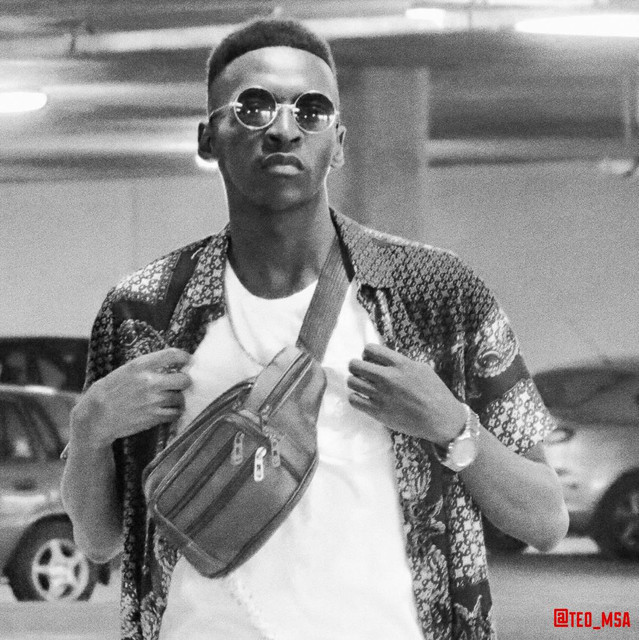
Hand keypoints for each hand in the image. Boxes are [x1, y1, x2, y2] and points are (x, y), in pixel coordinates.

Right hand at [71, 348, 191, 449]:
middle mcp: (148, 382)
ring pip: (180, 398)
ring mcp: (152, 401)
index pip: (172, 355)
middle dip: (185, 381)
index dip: (185, 357)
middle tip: (181, 383)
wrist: (96, 416)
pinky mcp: (153, 417)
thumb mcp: (125, 370)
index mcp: (140, 366)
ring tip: (171, 399)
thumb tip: (172, 362)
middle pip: (184, 379)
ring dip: (179, 399)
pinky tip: (169, 410)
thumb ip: (147, 366)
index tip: (188, 360)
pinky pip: (175, 413)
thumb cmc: (110, 391)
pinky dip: (175, 412)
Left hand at [347, 343, 466, 445]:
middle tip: (362, 372)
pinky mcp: (378, 412)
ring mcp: (381, 395)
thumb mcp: (422, 369)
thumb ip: (402, 363)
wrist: (441, 419)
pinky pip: (353, 400)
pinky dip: (355, 397)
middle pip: (355, 365)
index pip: (370, 349)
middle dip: (356, 366)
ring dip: (355, 382)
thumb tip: (385, 360)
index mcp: (400, 364)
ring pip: (352, 382)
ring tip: (362, 385)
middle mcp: (387, 377)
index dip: (367, 353)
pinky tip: (363, 398)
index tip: (370, 359)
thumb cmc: (435, 392)